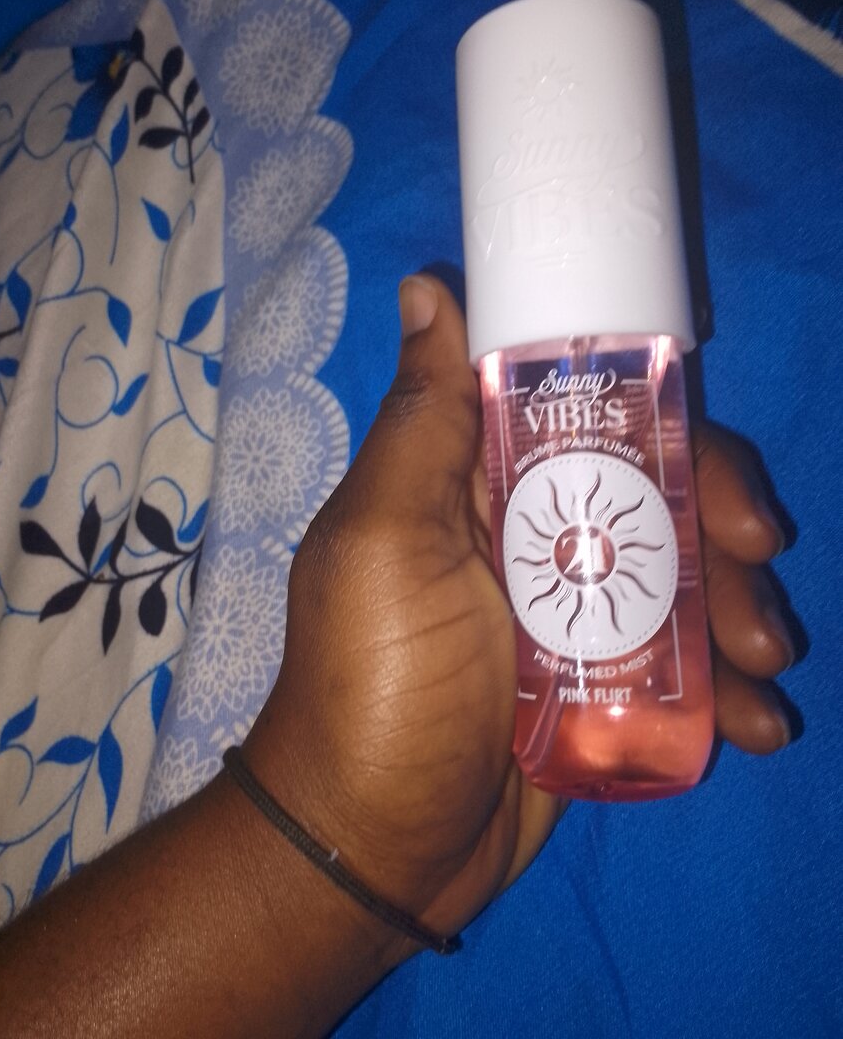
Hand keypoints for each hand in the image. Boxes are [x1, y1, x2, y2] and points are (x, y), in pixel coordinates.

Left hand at [241, 274, 793, 954]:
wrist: (374, 848)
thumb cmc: (371, 687)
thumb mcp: (383, 543)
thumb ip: (421, 423)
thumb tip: (428, 288)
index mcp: (474, 480)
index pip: (581, 411)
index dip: (658, 418)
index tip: (708, 466)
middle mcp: (526, 531)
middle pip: (650, 488)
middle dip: (716, 520)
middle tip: (754, 567)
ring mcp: (567, 609)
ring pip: (680, 571)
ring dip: (739, 608)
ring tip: (764, 666)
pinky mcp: (599, 680)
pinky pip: (681, 656)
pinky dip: (729, 683)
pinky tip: (757, 721)